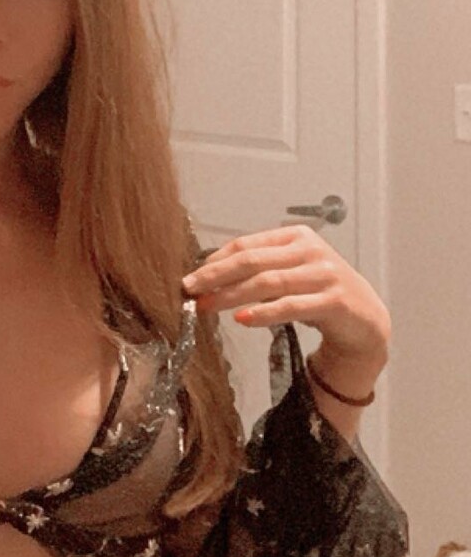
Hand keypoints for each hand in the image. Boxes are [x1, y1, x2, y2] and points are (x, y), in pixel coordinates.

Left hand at [181, 224, 390, 365]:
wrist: (365, 319)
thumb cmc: (320, 293)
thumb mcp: (291, 273)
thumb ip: (260, 269)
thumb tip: (210, 277)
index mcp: (295, 237)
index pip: (246, 244)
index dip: (216, 261)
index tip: (192, 277)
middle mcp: (310, 250)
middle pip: (252, 260)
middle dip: (217, 276)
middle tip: (190, 290)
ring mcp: (324, 274)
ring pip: (268, 282)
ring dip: (232, 296)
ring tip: (208, 306)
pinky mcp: (334, 300)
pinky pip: (291, 306)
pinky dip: (264, 313)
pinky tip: (242, 319)